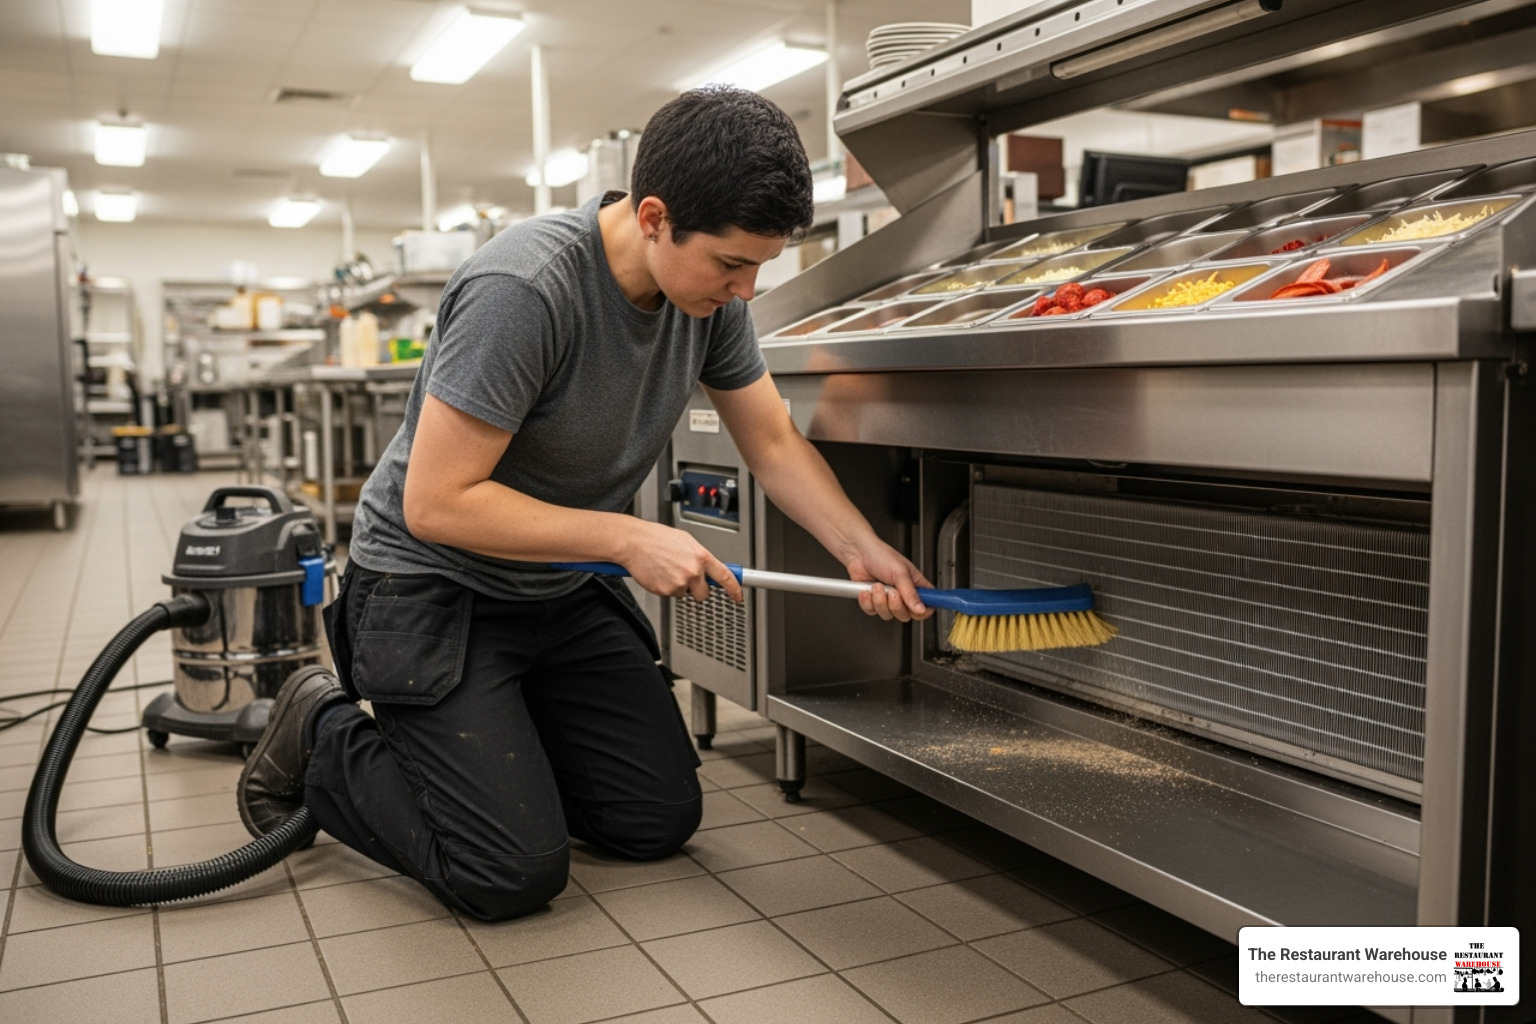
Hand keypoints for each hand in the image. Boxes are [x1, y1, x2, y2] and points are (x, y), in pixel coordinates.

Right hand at [621, 523, 743, 603]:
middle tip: (686, 578)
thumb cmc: (657, 538)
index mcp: (701, 557)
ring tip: (666, 569)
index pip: (725, 577)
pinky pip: (670, 594)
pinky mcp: (665, 591)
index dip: (734, 589)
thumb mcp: (686, 541)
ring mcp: (679, 583)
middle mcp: (693, 571)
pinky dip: (665, 587)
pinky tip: (659, 573)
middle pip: (704, 594)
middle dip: (698, 590)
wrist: (634, 542)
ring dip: (678, 586)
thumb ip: (700, 557)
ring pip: (684, 593)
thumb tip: (708, 568)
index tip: (738, 596)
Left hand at [843, 538, 933, 621]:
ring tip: (877, 586)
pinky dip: (867, 602)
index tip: (918, 608)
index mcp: (916, 585)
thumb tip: (921, 608)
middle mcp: (903, 594)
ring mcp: (887, 599)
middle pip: (906, 615)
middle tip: (892, 592)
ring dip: (880, 601)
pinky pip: (872, 611)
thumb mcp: (900, 573)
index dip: (924, 610)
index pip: (928, 605)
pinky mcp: (872, 601)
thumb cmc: (881, 555)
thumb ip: (910, 593)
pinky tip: (867, 590)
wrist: (858, 552)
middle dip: (896, 606)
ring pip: (887, 615)